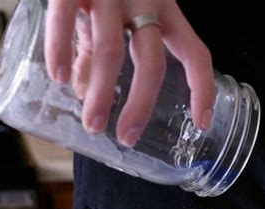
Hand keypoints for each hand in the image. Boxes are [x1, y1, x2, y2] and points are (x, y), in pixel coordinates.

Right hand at [45, 0, 214, 145]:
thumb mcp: (118, 12)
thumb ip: (102, 53)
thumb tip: (87, 92)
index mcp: (166, 9)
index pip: (196, 53)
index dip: (203, 90)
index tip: (201, 123)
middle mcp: (144, 1)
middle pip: (152, 63)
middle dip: (140, 106)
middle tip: (127, 138)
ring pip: (112, 52)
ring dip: (103, 94)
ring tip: (94, 124)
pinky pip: (67, 20)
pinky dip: (62, 51)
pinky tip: (61, 78)